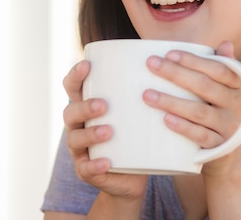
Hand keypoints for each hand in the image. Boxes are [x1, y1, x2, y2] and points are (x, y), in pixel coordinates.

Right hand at [62, 60, 147, 199]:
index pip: (73, 87)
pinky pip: (86, 168)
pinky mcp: (87, 171)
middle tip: (104, 105)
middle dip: (85, 106)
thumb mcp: (136, 113)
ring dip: (90, 134)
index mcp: (88, 107)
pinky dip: (95, 165)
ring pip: (75, 139)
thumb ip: (144, 94)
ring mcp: (80, 149)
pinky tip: (107, 162)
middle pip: (71, 112)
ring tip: (109, 131)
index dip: (76, 75)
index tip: (87, 65)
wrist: (131, 176)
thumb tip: (169, 67)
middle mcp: (79, 126)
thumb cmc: (135, 136)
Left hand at [142, 41, 240, 173]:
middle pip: (205, 86)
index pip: (218, 68)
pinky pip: (201, 136)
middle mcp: (238, 105)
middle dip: (176, 74)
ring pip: (199, 112)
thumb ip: (226, 66)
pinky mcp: (220, 146)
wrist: (233, 155)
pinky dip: (183, 127)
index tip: (169, 53)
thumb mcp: (230, 90)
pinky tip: (165, 119)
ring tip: (147, 94)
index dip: (194, 60)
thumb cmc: (224, 112)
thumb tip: (225, 42)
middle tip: (151, 64)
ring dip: (172, 102)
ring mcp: (230, 126)